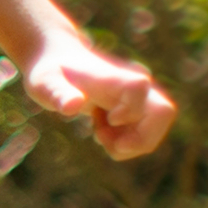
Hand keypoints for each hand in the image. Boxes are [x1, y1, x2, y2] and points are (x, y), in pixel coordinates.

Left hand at [23, 29, 173, 159]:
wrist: (59, 64)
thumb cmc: (50, 73)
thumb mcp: (44, 83)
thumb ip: (57, 93)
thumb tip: (72, 107)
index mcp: (114, 77)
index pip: (138, 88)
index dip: (129, 110)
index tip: (108, 119)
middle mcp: (134, 86)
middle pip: (163, 112)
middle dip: (140, 139)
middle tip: (106, 142)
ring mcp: (139, 99)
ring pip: (156, 127)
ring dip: (131, 143)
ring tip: (100, 135)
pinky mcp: (138, 110)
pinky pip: (146, 133)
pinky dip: (126, 142)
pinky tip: (102, 130)